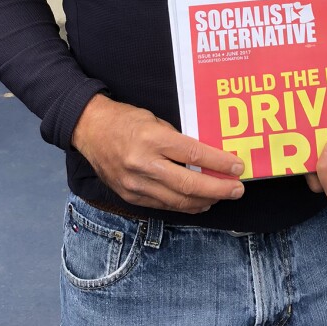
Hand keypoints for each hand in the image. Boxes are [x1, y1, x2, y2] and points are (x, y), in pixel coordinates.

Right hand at [71, 95, 245, 213]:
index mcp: (152, 139)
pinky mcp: (130, 197)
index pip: (194, 155)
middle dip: (218, 189)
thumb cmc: (125, 119)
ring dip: (204, 201)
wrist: (89, 130)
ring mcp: (136, 185)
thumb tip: (206, 156)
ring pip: (178, 201)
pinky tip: (198, 201)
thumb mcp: (155, 119)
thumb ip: (177, 139)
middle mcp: (144, 165)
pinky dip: (185, 205)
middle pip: (189, 185)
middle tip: (237, 189)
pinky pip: (164, 206)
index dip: (219, 163)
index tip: (237, 167)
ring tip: (222, 196)